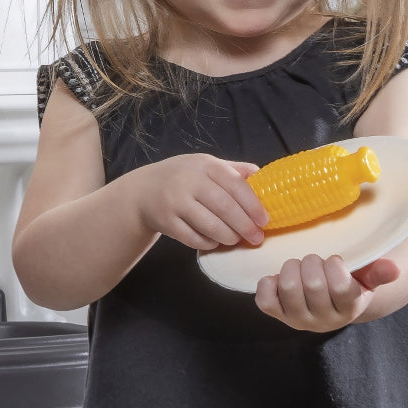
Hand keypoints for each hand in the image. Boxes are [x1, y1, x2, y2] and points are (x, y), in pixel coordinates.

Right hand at [136, 153, 267, 250]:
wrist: (142, 191)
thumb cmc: (180, 177)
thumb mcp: (204, 165)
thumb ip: (232, 169)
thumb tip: (262, 176)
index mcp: (204, 165)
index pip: (234, 183)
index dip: (252, 204)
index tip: (265, 220)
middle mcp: (188, 181)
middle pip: (224, 206)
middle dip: (244, 225)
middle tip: (257, 237)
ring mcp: (175, 202)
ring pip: (210, 225)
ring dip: (228, 236)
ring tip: (236, 239)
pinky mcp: (166, 222)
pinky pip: (194, 238)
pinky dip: (209, 243)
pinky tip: (214, 241)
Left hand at [254, 254, 400, 331]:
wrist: (326, 304)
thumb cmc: (346, 285)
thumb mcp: (365, 279)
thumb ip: (378, 273)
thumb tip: (394, 268)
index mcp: (348, 310)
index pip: (341, 288)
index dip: (335, 267)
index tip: (334, 261)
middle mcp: (323, 320)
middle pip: (313, 284)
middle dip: (312, 262)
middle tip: (315, 260)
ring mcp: (298, 320)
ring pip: (289, 287)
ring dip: (291, 267)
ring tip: (299, 266)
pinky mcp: (276, 315)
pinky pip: (264, 300)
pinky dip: (268, 282)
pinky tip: (279, 278)